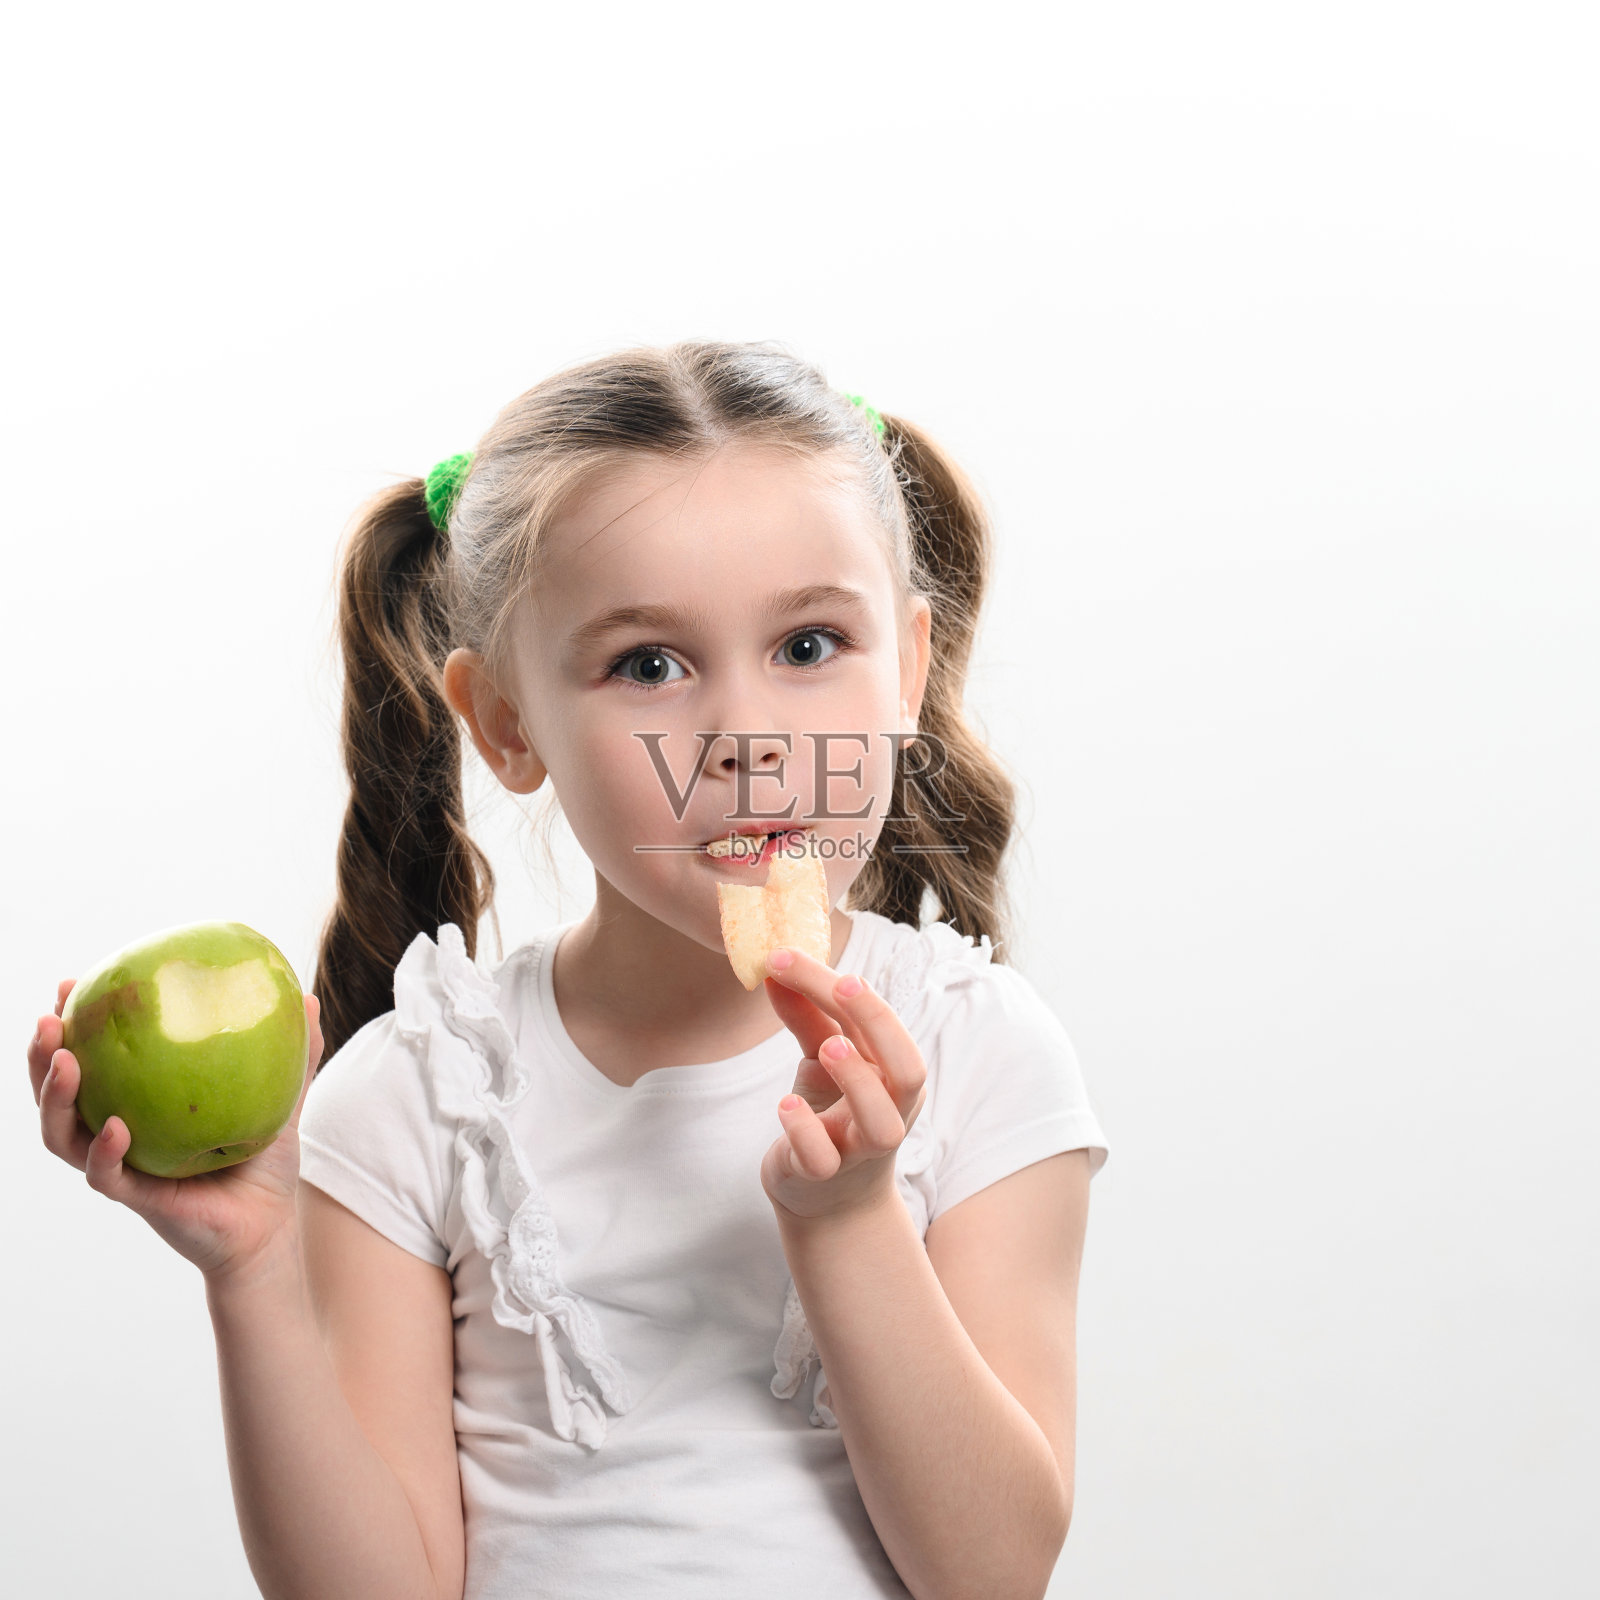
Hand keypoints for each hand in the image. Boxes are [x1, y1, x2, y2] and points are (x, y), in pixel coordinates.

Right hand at [28, 977, 324, 1283]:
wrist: (270, 1227)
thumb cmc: (266, 1162)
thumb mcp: (280, 1098)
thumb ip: (293, 1053)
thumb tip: (307, 997)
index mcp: (139, 1103)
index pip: (93, 1059)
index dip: (72, 1024)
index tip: (70, 984)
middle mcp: (118, 1134)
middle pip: (58, 1094)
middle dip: (43, 1056)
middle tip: (49, 1020)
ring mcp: (122, 1168)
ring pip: (63, 1136)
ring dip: (54, 1099)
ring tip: (66, 1060)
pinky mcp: (137, 1199)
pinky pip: (106, 1176)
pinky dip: (104, 1151)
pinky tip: (116, 1126)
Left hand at [759, 946, 926, 1223]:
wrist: (825, 1199)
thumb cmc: (831, 1114)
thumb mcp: (820, 1058)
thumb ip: (804, 1015)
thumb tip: (775, 968)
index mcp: (892, 1075)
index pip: (881, 1025)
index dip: (849, 990)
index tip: (793, 957)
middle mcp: (889, 1112)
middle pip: (907, 1070)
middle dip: (880, 1023)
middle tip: (844, 985)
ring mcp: (860, 1149)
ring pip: (881, 1124)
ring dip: (858, 1080)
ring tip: (828, 1046)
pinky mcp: (824, 1177)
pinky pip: (823, 1159)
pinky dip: (805, 1130)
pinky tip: (785, 1105)